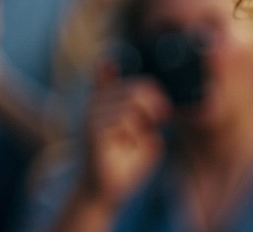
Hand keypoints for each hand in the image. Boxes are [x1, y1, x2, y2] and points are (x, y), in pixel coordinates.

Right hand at [76, 63, 171, 209]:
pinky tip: (125, 145)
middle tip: (161, 117)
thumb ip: (149, 117)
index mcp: (106, 105)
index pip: (104, 77)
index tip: (107, 58)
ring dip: (143, 123)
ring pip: (132, 104)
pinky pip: (124, 120)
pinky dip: (133, 134)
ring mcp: (91, 118)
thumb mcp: (144, 136)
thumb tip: (159, 103)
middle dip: (154, 102)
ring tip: (134, 139)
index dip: (106, 67)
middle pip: (136, 88)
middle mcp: (95, 107)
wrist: (106, 193)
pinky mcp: (93, 132)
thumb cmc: (126, 164)